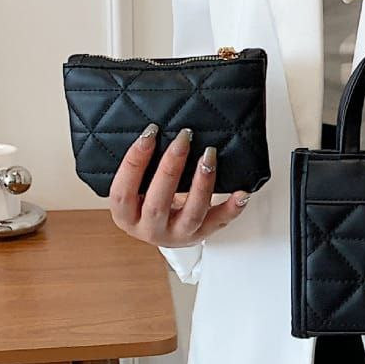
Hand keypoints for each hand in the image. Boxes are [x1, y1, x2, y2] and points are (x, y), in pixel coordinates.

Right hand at [109, 124, 249, 247]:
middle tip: (183, 138)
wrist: (165, 229)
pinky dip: (233, 207)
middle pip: (158, 203)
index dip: (134, 162)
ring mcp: (178, 235)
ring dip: (202, 183)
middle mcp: (150, 230)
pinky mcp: (202, 235)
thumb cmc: (147, 200)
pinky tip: (241, 192)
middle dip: (171, 167)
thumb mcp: (135, 187)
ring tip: (209, 156)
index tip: (150, 133)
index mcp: (125, 217)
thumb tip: (153, 127)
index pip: (123, 192)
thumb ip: (140, 166)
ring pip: (192, 213)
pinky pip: (220, 222)